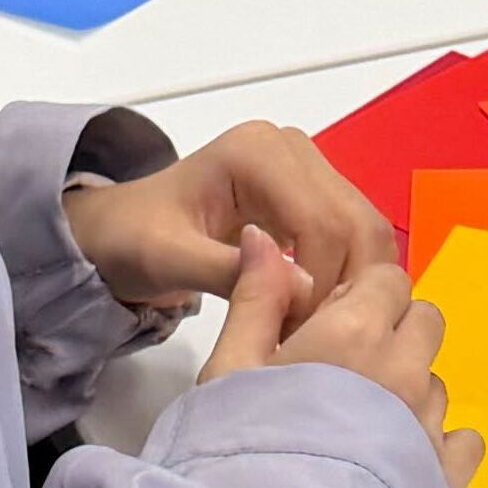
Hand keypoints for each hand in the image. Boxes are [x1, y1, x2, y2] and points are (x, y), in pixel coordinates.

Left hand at [67, 119, 396, 320]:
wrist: (121, 230)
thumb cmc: (133, 238)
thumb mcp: (166, 258)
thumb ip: (228, 271)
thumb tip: (302, 289)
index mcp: (256, 153)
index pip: (320, 220)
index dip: (322, 282)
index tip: (295, 332)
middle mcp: (292, 150)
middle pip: (356, 222)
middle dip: (346, 285)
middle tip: (315, 337)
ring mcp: (307, 170)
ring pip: (365, 231)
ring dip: (354, 284)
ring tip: (317, 329)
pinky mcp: (314, 195)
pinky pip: (354, 238)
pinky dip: (349, 278)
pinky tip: (321, 312)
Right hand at [203, 231, 481, 487]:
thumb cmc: (236, 446)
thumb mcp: (228, 366)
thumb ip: (257, 298)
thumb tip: (266, 238)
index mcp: (355, 331)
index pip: (388, 280)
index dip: (359, 298)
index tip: (327, 329)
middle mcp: (405, 369)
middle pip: (424, 323)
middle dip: (393, 334)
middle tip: (344, 374)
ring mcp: (430, 424)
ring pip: (436, 384)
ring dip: (409, 392)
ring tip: (357, 430)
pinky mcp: (444, 475)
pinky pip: (464, 442)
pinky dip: (441, 444)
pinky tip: (402, 459)